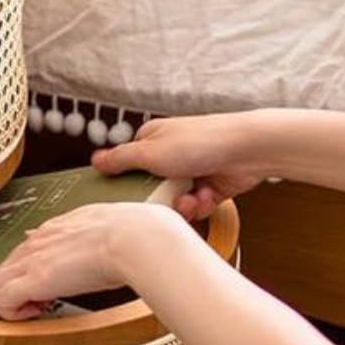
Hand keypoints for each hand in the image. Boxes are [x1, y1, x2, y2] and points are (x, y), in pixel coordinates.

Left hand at [0, 203, 181, 320]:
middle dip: (16, 291)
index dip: (31, 273)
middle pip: (0, 270)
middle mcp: (37, 242)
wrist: (138, 238)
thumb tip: (124, 231)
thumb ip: (105, 230)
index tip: (51, 287)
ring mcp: (31, 260)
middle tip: (42, 304)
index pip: (24, 251)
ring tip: (38, 310)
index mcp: (56, 229)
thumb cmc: (137, 234)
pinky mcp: (32, 280)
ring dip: (11, 305)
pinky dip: (13, 314)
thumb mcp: (116, 224)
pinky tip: (37, 313)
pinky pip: (0, 301)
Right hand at [92, 113, 267, 220]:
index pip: (128, 162)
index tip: (122, 195)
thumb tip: (95, 160)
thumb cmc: (201, 142)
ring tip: (189, 200)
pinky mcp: (210, 186)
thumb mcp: (149, 152)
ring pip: (173, 200)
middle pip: (151, 186)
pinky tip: (205, 197)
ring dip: (181, 205)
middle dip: (157, 198)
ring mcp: (192, 170)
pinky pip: (194, 206)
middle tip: (160, 200)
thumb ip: (120, 159)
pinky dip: (199, 205)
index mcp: (152, 139)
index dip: (125, 180)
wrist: (249, 149)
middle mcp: (171, 154)